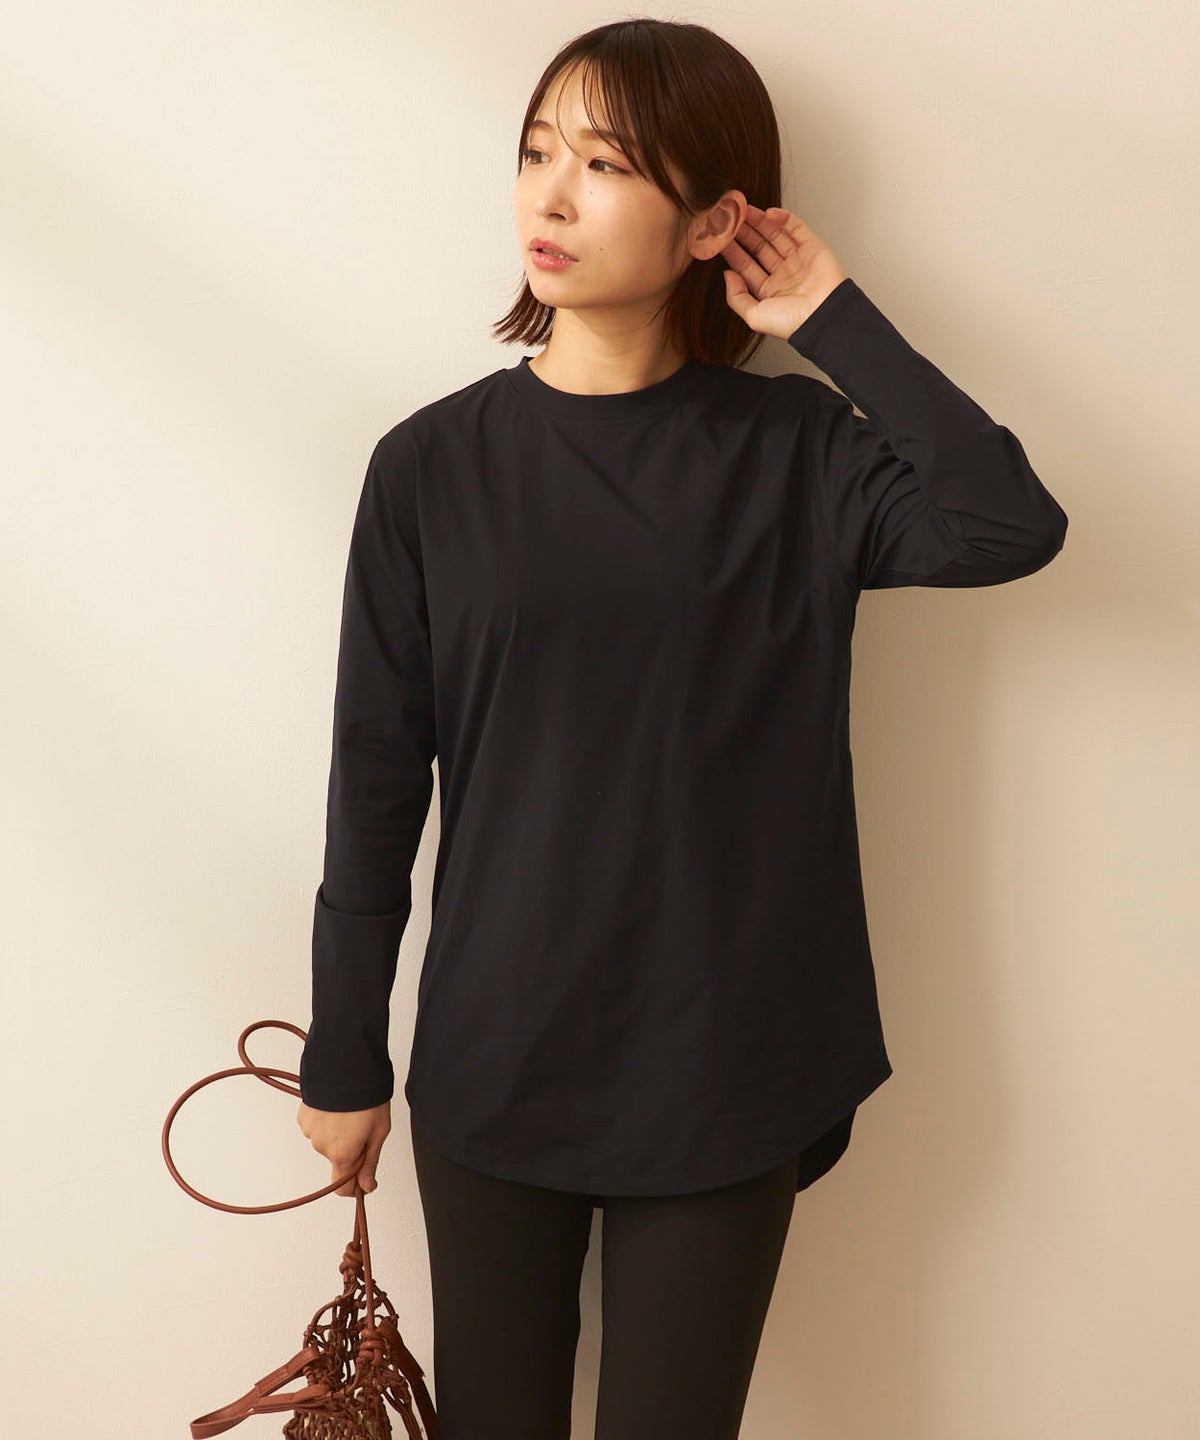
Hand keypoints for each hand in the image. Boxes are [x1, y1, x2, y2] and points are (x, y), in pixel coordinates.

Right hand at [297, 1099, 390, 1196]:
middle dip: (351, 1148)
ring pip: (327, 1141)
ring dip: (338, 1133)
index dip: (354, 1185)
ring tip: (350, 1111)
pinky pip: (317, 1127)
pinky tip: (336, 1108)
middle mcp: (322, 1146)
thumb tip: (367, 1186)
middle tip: (364, 1125)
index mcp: (342, 1154)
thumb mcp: (379, 1131)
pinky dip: (327, 1121)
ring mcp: (310, 1131)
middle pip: (338, 1158)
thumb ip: (370, 1162)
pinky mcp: (303, 1116)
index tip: (363, 1177)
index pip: (342, 1188)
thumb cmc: (366, 1096)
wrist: (346, 1066)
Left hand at [720, 204, 849, 340]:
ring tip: (743, 211)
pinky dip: (783, 219)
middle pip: (759, 248)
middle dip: (744, 233)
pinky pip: (796, 228)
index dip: (732, 252)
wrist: (824, 315)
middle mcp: (783, 275)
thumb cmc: (793, 322)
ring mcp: (798, 260)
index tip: (720, 239)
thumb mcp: (754, 316)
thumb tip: (727, 276)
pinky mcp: (814, 247)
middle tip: (730, 219)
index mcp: (769, 292)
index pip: (746, 267)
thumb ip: (736, 297)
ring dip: (760, 222)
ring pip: (775, 235)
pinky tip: (768, 213)